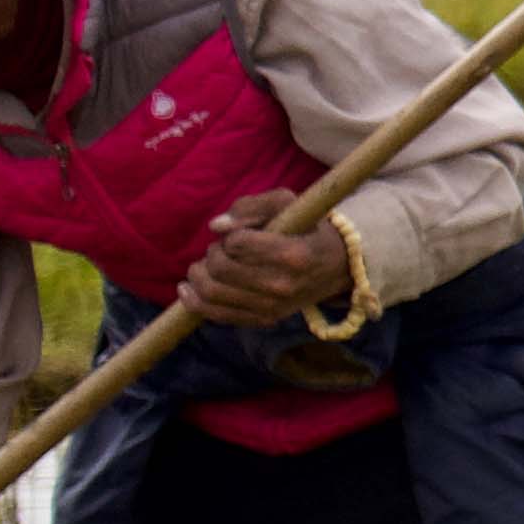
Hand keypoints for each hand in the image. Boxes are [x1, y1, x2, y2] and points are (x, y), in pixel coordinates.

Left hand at [181, 193, 355, 327]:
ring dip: (198, 274)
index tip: (239, 234)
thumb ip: (250, 206)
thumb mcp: (287, 203)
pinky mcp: (263, 320)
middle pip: (220, 269)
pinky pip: (216, 315)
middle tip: (219, 248)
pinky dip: (194, 301)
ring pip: (212, 293)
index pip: (237, 243)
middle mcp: (282, 286)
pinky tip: (187, 288)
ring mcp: (272, 307)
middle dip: (212, 253)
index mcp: (293, 255)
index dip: (231, 235)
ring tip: (203, 265)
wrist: (335, 265)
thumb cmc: (307, 227)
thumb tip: (216, 226)